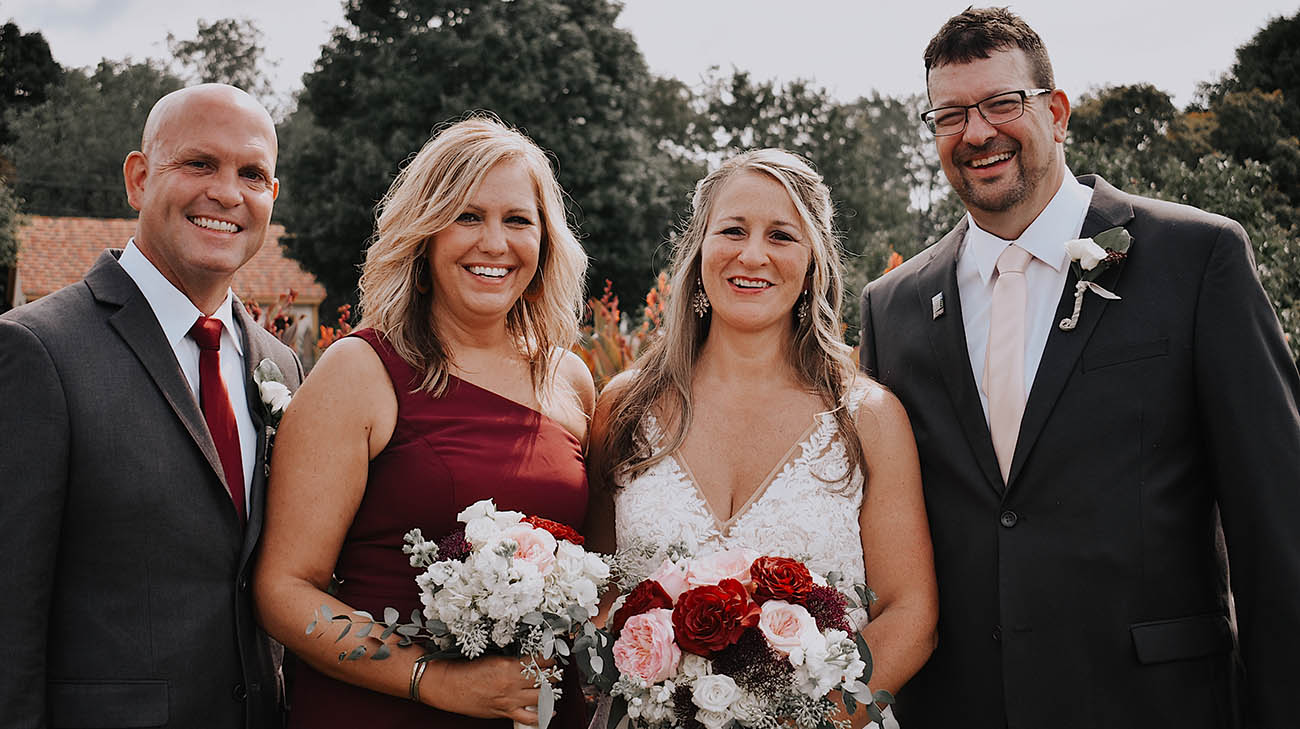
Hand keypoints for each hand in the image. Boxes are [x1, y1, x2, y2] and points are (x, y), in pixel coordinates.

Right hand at [423, 655, 557, 723]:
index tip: (552, 657)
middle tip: (557, 671)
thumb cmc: (466, 670)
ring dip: (551, 691)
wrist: (449, 686)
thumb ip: (511, 661)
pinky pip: (529, 717)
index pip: (538, 661)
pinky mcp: (505, 712)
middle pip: (544, 679)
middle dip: (553, 674)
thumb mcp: (492, 658)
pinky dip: (543, 715)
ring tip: (554, 687)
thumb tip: (526, 660)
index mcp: (508, 665)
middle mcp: (512, 683)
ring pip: (541, 697)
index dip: (549, 659)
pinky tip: (551, 710)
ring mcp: (510, 699)